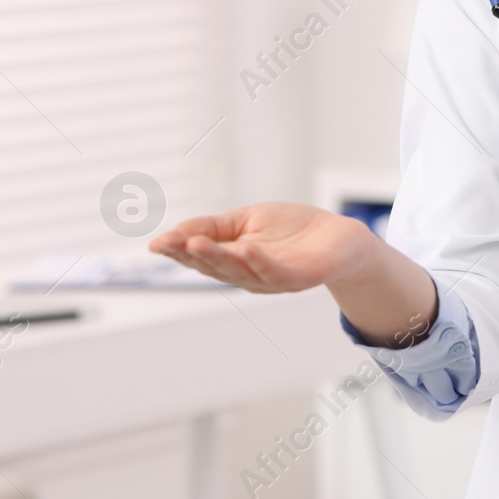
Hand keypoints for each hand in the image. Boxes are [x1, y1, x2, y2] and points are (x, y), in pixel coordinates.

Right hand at [148, 202, 377, 293]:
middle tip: (171, 242)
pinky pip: (276, 272)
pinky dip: (260, 262)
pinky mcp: (298, 276)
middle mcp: (248, 274)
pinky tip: (247, 249)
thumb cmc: (293, 229)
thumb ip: (215, 227)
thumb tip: (176, 231)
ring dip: (217, 257)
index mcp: (233, 260)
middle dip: (190, 254)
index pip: (199, 257)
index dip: (177, 251)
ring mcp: (272, 278)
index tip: (157, 244)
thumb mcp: (248, 221)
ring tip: (196, 242)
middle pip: (214, 266)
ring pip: (239, 271)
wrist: (341, 236)